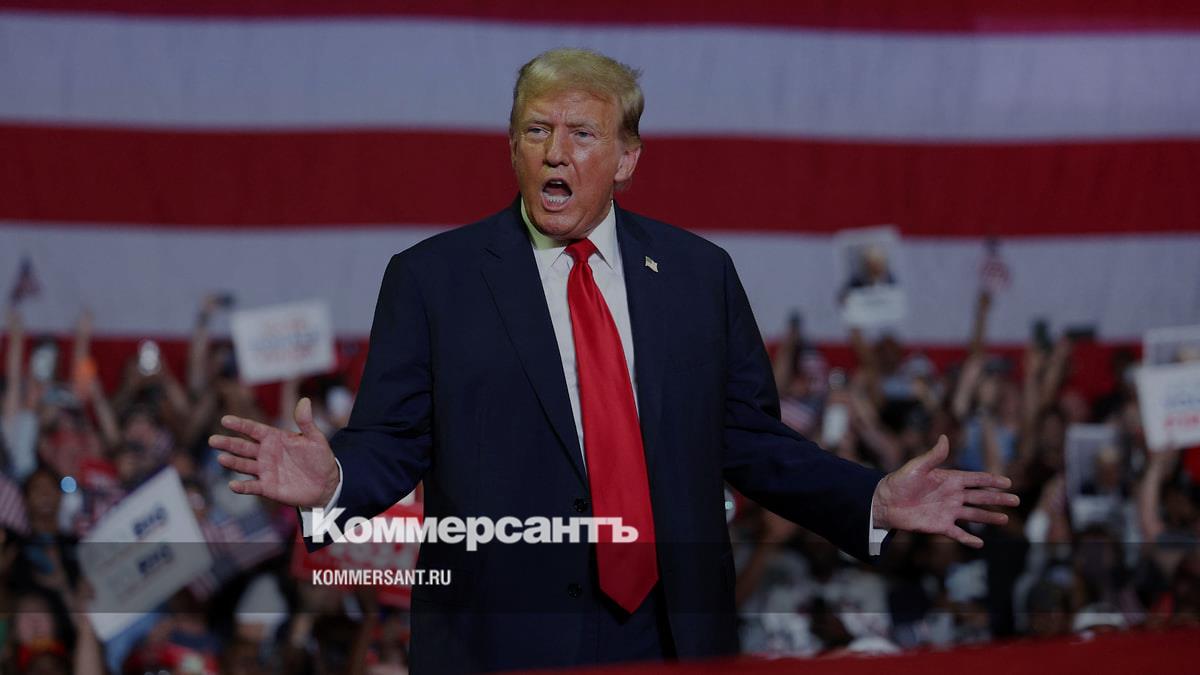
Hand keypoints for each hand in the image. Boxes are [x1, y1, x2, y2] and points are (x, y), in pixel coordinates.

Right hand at [210, 397, 339, 507]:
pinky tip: (233, 485)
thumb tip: (304, 401)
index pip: (253, 429)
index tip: (225, 420)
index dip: (240, 425)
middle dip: (228, 443)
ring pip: (244, 465)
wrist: (326, 483)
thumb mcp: (315, 439)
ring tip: (221, 459)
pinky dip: (242, 487)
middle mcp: (265, 453)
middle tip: (213, 440)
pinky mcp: (267, 487)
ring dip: (232, 462)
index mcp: (274, 438)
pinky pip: (252, 487)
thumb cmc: (319, 458)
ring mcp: (265, 470)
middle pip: (243, 447)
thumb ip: (306, 422)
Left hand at [871, 435, 1017, 547]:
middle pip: (980, 497)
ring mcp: (948, 511)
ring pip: (974, 515)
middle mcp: (952, 495)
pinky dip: (968, 538)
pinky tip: (980, 542)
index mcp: (949, 479)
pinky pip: (958, 533)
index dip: (992, 480)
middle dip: (998, 499)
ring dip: (989, 517)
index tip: (1008, 482)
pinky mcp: (940, 525)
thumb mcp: (917, 467)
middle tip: (1016, 500)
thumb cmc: (900, 481)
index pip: (976, 479)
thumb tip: (944, 438)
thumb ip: (934, 456)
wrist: (885, 502)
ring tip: (1005, 520)